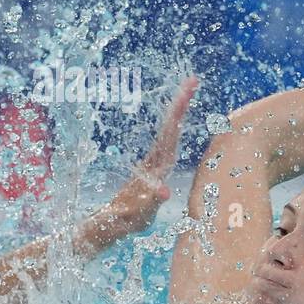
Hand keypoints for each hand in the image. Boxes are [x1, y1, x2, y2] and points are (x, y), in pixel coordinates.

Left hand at [83, 75, 198, 247]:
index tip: (188, 89)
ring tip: (187, 92)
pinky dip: (175, 127)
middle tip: (192, 80)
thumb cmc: (124, 220)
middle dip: (181, 102)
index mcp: (156, 165)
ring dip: (178, 111)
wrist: (111, 223)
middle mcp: (155, 160)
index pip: (170, 133)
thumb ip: (150, 201)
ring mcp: (154, 163)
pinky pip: (168, 142)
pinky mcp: (154, 168)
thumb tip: (164, 191)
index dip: (179, 111)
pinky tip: (178, 122)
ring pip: (169, 132)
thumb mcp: (139, 212)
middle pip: (171, 126)